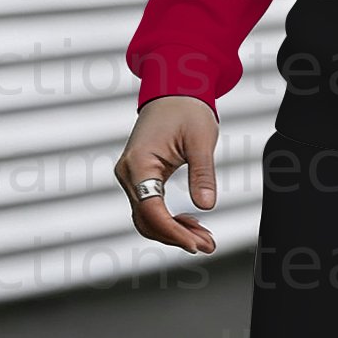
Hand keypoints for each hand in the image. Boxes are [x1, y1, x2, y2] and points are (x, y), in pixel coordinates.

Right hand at [114, 96, 217, 253]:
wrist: (173, 92)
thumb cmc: (186, 110)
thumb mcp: (201, 141)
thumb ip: (202, 174)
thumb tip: (206, 206)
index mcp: (139, 163)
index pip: (152, 210)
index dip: (173, 232)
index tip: (196, 244)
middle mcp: (128, 173)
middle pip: (147, 220)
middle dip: (177, 237)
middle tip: (208, 245)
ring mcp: (131, 176)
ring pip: (147, 218)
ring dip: (174, 232)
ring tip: (204, 239)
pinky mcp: (139, 178)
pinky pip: (150, 207)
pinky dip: (169, 220)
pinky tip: (192, 225)